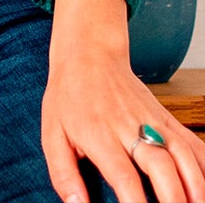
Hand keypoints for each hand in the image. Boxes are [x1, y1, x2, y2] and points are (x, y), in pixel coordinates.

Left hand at [43, 0, 204, 202]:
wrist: (88, 54)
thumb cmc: (68, 97)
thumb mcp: (52, 132)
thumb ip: (63, 173)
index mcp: (99, 134)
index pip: (124, 176)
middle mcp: (130, 127)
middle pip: (162, 168)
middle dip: (174, 201)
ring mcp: (154, 121)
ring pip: (185, 157)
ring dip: (196, 189)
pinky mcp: (168, 118)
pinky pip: (195, 145)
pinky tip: (204, 189)